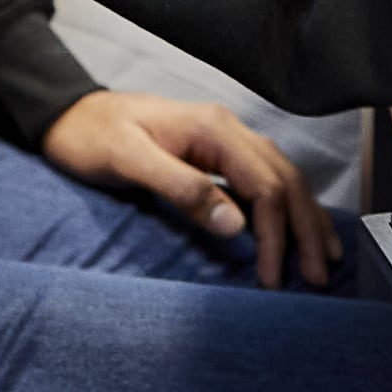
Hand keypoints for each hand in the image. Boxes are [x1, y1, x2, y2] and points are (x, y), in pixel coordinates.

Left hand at [43, 90, 335, 286]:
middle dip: (307, 230)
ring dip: (306, 219)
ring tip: (322, 258)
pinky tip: (294, 229)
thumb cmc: (90, 136)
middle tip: (319, 277)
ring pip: (284, 178)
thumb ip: (181, 187)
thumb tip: (236, 224)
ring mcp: (225, 140)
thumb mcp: (128, 159)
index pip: (265, 186)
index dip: (277, 235)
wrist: (68, 114)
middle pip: (287, 180)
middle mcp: (228, 130)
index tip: (275, 277)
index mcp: (213, 129)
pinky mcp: (216, 153)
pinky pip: (264, 180)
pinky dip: (286, 207)